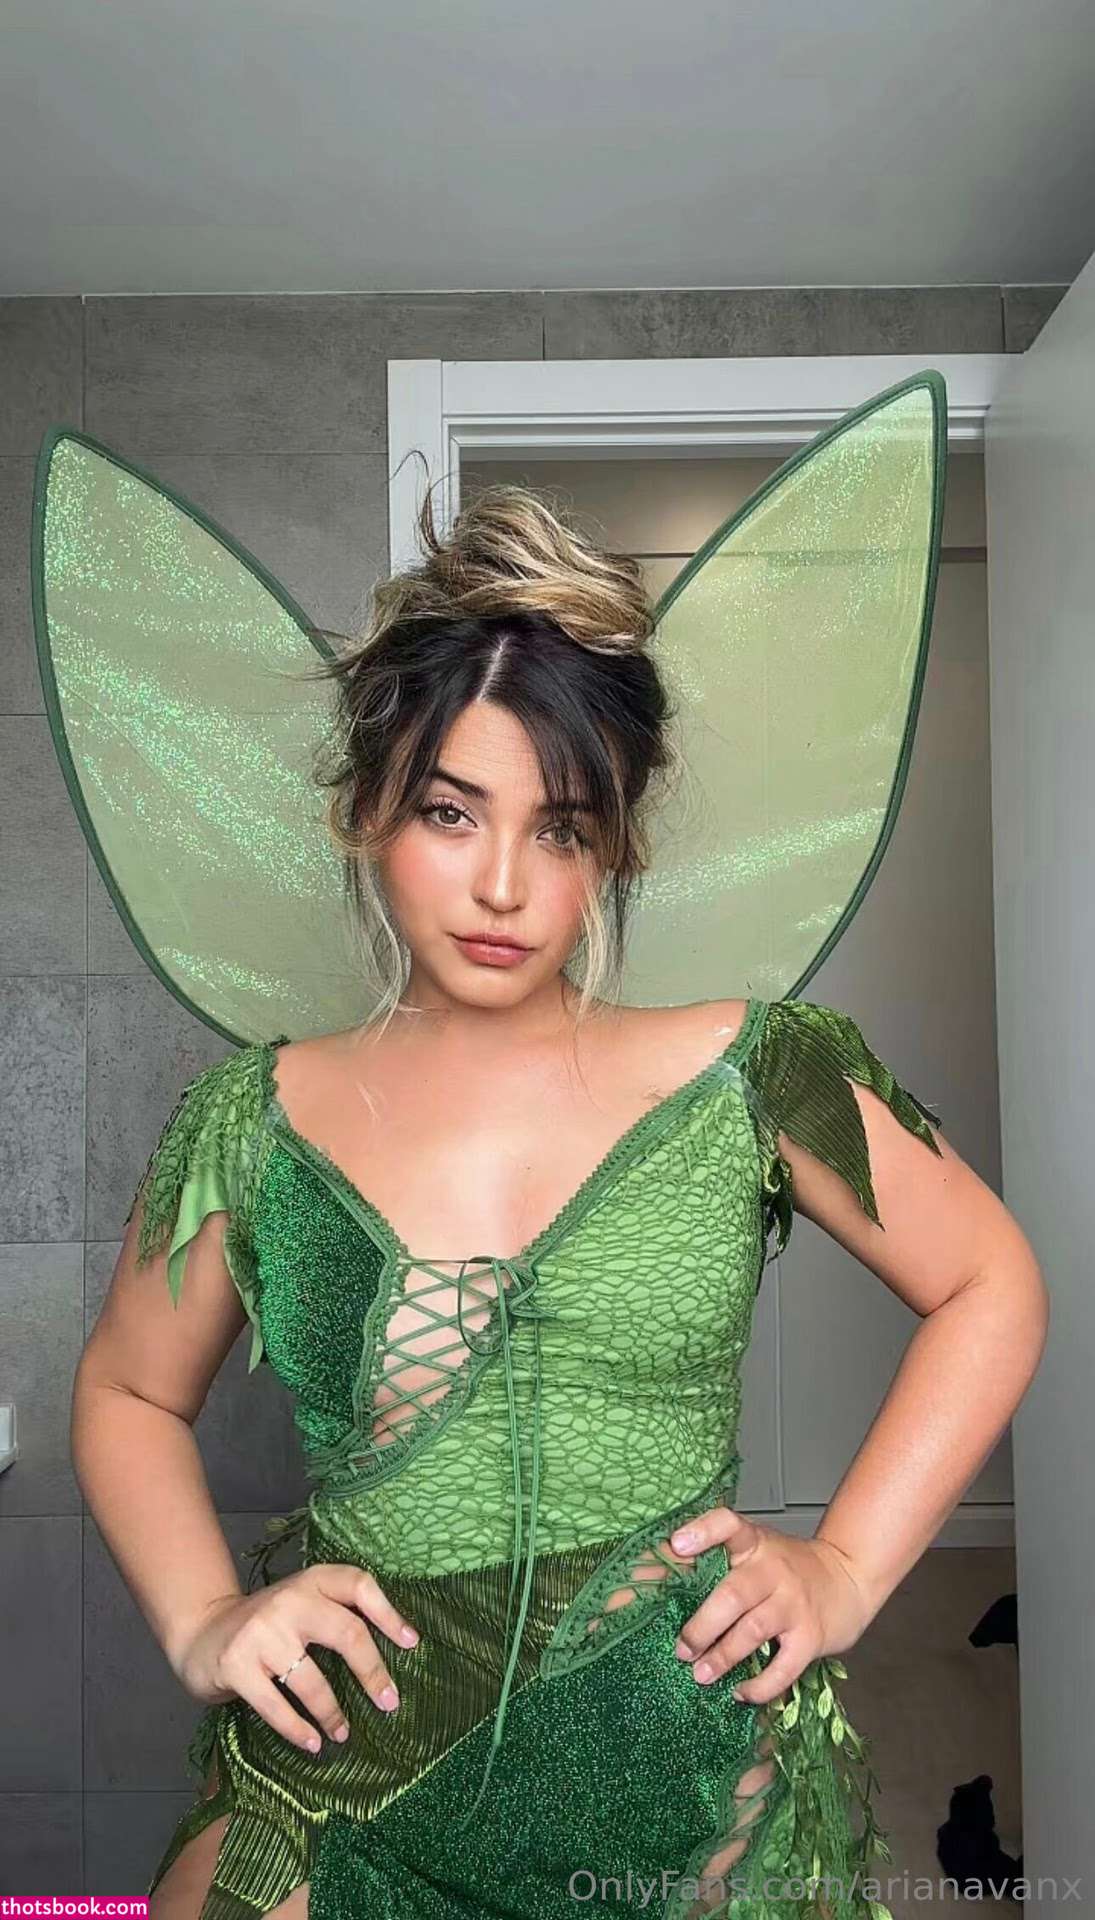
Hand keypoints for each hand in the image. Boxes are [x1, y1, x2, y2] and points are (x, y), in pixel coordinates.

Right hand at [168, 1564, 421, 1753]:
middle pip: (346, 1632)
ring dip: (333, 1713)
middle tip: (389, 1703)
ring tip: (343, 1733)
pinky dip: (298, 1729)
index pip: (358, 1584)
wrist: (201, 1632)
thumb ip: (333, 1617)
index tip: (411, 1643)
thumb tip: (392, 1656)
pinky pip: (276, 1706)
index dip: (389, 1613)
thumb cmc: (266, 1626)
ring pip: (312, 1679)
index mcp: (311, 1581)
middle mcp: (289, 1599)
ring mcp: (261, 1632)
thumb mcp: (299, 1606)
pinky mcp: (237, 1665)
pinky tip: (312, 1743)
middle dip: (372, 1672)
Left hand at [668, 1507, 871, 1705]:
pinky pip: (784, 1667)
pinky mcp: (811, 1636)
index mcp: (754, 1543)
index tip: (677, 1545)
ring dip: (722, 1657)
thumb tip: (648, 1574)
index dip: (703, 1532)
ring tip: (700, 1674)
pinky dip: (760, 1686)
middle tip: (681, 1649)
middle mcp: (773, 1568)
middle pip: (732, 1594)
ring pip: (753, 1631)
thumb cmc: (787, 1568)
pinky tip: (741, 1692)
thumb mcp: (754, 1551)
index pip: (729, 1525)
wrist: (848, 1578)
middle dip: (701, 1627)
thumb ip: (714, 1560)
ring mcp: (794, 1602)